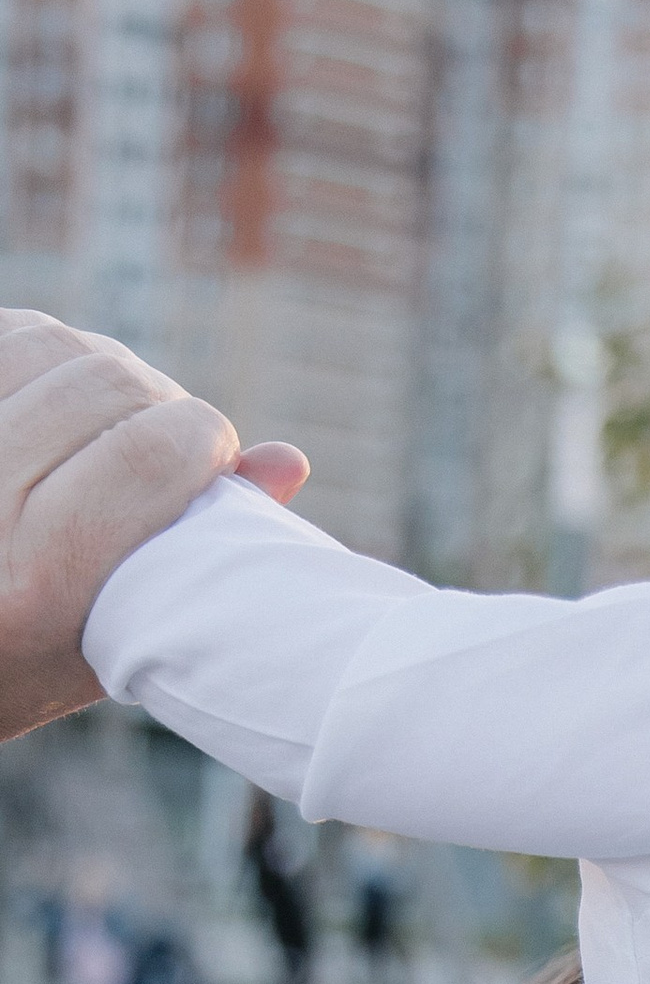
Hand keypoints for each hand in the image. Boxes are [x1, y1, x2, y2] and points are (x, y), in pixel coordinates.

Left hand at [0, 310, 308, 744]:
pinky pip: (9, 332)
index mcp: (38, 586)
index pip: (146, 456)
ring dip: (100, 364)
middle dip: (156, 397)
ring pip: (51, 342)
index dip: (202, 435)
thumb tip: (287, 461)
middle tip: (167, 433)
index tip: (218, 454)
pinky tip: (59, 390)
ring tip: (113, 413)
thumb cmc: (39, 651)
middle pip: (102, 385)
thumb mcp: (125, 631)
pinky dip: (44, 348)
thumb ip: (207, 557)